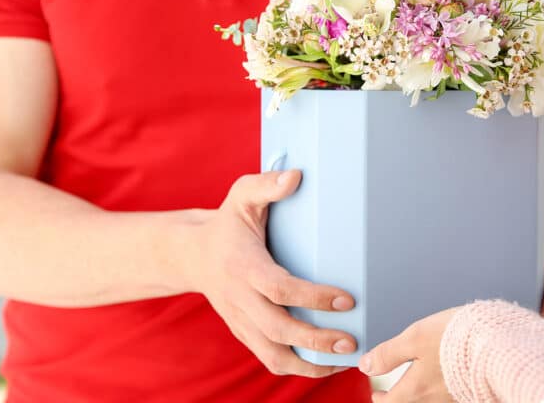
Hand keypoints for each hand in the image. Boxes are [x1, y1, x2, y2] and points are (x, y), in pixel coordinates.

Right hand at [187, 170, 357, 376]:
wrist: (191, 255)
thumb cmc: (228, 222)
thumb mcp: (242, 195)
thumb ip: (267, 184)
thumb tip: (297, 175)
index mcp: (243, 265)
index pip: (278, 288)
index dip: (312, 298)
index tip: (347, 300)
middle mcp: (239, 298)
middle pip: (278, 329)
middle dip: (316, 340)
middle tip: (352, 341)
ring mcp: (240, 320)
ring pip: (272, 355)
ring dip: (310, 365)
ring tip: (345, 360)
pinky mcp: (244, 333)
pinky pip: (270, 359)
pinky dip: (299, 368)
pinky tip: (328, 364)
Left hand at [358, 260, 543, 401]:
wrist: (502, 343)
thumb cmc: (457, 338)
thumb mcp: (415, 338)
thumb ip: (389, 354)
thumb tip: (365, 366)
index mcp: (417, 389)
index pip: (391, 401)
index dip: (380, 397)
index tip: (376, 393)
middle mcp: (436, 398)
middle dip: (399, 397)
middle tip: (390, 392)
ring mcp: (456, 396)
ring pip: (432, 399)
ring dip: (421, 391)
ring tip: (417, 380)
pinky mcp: (473, 390)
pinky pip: (452, 392)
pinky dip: (443, 386)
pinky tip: (447, 374)